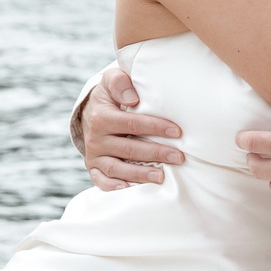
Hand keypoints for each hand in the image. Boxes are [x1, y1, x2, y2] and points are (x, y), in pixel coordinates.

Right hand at [80, 64, 183, 190]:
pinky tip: (130, 188)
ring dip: (140, 174)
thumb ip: (119, 82)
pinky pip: (101, 181)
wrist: (90, 111)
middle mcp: (95, 138)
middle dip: (156, 153)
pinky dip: (113, 187)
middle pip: (129, 149)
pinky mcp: (93, 167)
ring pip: (117, 168)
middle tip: (179, 157)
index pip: (132, 124)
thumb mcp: (111, 81)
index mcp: (101, 117)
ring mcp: (94, 155)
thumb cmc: (110, 95)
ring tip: (162, 177)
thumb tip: (132, 98)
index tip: (177, 132)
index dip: (156, 128)